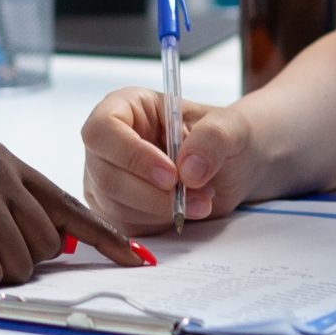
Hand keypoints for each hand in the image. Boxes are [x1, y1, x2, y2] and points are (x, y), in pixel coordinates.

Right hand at [81, 88, 262, 232]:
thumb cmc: (224, 136)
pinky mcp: (117, 208)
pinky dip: (160, 224)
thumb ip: (213, 139)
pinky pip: (127, 226)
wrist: (232, 166)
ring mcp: (108, 177)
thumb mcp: (230, 126)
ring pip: (115, 206)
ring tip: (201, 199)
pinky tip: (184, 210)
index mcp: (126, 108)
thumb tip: (188, 171)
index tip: (171, 175)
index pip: (103, 130)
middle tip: (197, 197)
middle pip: (106, 175)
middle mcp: (109, 143)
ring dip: (162, 211)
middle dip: (153, 194)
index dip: (132, 155)